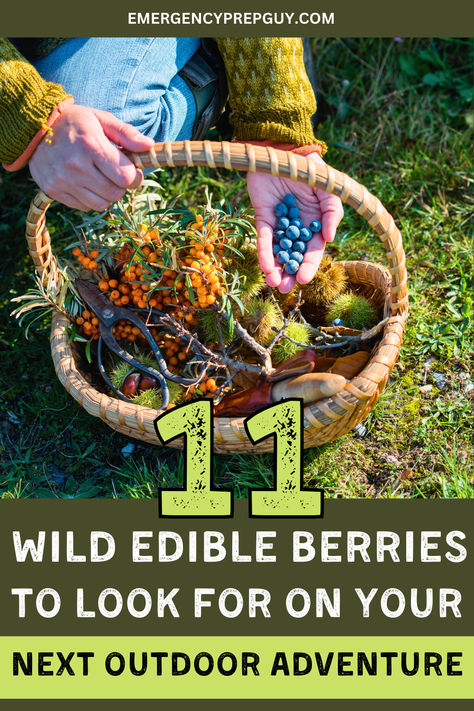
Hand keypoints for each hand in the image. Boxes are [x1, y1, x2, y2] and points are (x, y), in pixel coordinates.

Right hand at [29, 104, 154, 210]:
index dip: (134, 176)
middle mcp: (76, 166)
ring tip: (99, 178)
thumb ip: (126, 133)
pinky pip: (84, 207)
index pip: (126, 177)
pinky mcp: (53, 191)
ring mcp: (63, 181)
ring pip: (101, 205)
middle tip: (114, 173)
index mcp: (90, 145)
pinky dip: (89, 198)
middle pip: (115, 193)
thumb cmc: (74, 122)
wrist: (33, 127)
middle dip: (120, 185)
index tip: (131, 170)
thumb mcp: (100, 119)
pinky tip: (84, 182)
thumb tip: (149, 146)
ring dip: (106, 194)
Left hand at [247, 151, 343, 292]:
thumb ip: (333, 212)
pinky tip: (265, 267)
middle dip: (290, 273)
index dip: (309, 266)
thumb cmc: (309, 169)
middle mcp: (297, 228)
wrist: (283, 149)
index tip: (303, 280)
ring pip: (278, 252)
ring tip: (274, 283)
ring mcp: (280, 224)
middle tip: (285, 289)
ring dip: (276, 269)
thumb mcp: (328, 189)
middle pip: (294, 256)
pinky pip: (264, 239)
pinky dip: (264, 253)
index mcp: (315, 224)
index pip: (313, 251)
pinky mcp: (263, 217)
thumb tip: (329, 238)